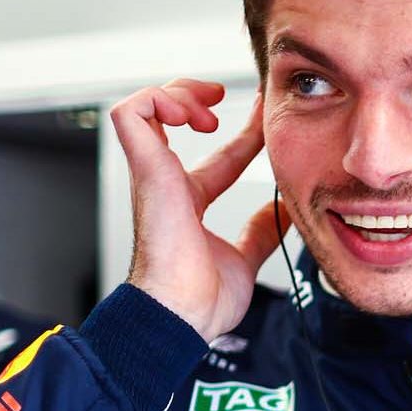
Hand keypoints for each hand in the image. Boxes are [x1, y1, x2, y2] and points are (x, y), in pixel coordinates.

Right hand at [109, 79, 288, 341]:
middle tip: (228, 97)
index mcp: (191, 204)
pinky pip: (130, 114)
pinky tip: (190, 113)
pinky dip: (158, 98)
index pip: (222, 157)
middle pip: (173, 119)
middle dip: (198, 94)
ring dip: (177, 93)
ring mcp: (154, 176)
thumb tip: (281, 210)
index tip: (268, 114)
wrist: (181, 318)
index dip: (247, 133)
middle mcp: (168, 184)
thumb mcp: (246, 257)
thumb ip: (261, 231)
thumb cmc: (201, 302)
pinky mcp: (146, 171)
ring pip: (144, 107)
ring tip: (207, 108)